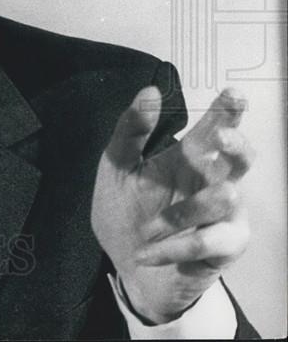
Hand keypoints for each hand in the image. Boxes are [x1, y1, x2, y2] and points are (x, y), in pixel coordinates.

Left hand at [92, 86, 252, 323]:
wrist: (125, 265)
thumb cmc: (124, 210)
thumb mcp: (116, 167)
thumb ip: (130, 130)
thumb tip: (150, 91)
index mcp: (187, 159)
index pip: (213, 128)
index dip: (227, 111)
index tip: (233, 93)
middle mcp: (211, 182)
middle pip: (240, 158)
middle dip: (236, 146)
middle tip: (221, 138)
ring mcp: (223, 215)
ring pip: (226, 198)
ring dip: (186, 211)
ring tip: (155, 225)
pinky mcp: (224, 247)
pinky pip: (209, 240)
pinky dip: (176, 245)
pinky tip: (150, 252)